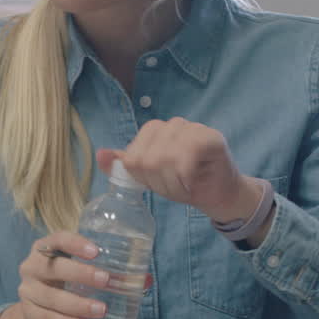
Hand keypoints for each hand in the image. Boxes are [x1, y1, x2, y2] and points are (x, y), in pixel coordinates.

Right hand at [0, 233, 104, 318]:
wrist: (37, 317)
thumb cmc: (66, 287)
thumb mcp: (79, 276)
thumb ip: (105, 274)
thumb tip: (143, 281)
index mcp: (46, 249)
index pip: (58, 239)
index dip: (75, 244)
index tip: (96, 252)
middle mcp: (32, 266)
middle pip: (54, 267)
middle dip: (81, 273)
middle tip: (106, 281)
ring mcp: (27, 290)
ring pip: (51, 297)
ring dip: (78, 304)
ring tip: (101, 310)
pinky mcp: (29, 313)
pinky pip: (47, 318)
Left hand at [97, 117, 263, 222]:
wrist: (219, 194)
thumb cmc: (184, 183)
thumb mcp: (149, 177)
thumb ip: (125, 166)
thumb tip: (100, 155)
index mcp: (155, 130)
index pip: (133, 157)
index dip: (145, 177)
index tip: (162, 182)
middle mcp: (172, 124)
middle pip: (147, 160)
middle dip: (160, 183)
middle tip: (177, 185)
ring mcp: (192, 128)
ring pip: (164, 160)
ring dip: (175, 183)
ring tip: (186, 184)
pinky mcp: (210, 137)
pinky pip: (184, 161)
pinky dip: (186, 179)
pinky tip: (194, 181)